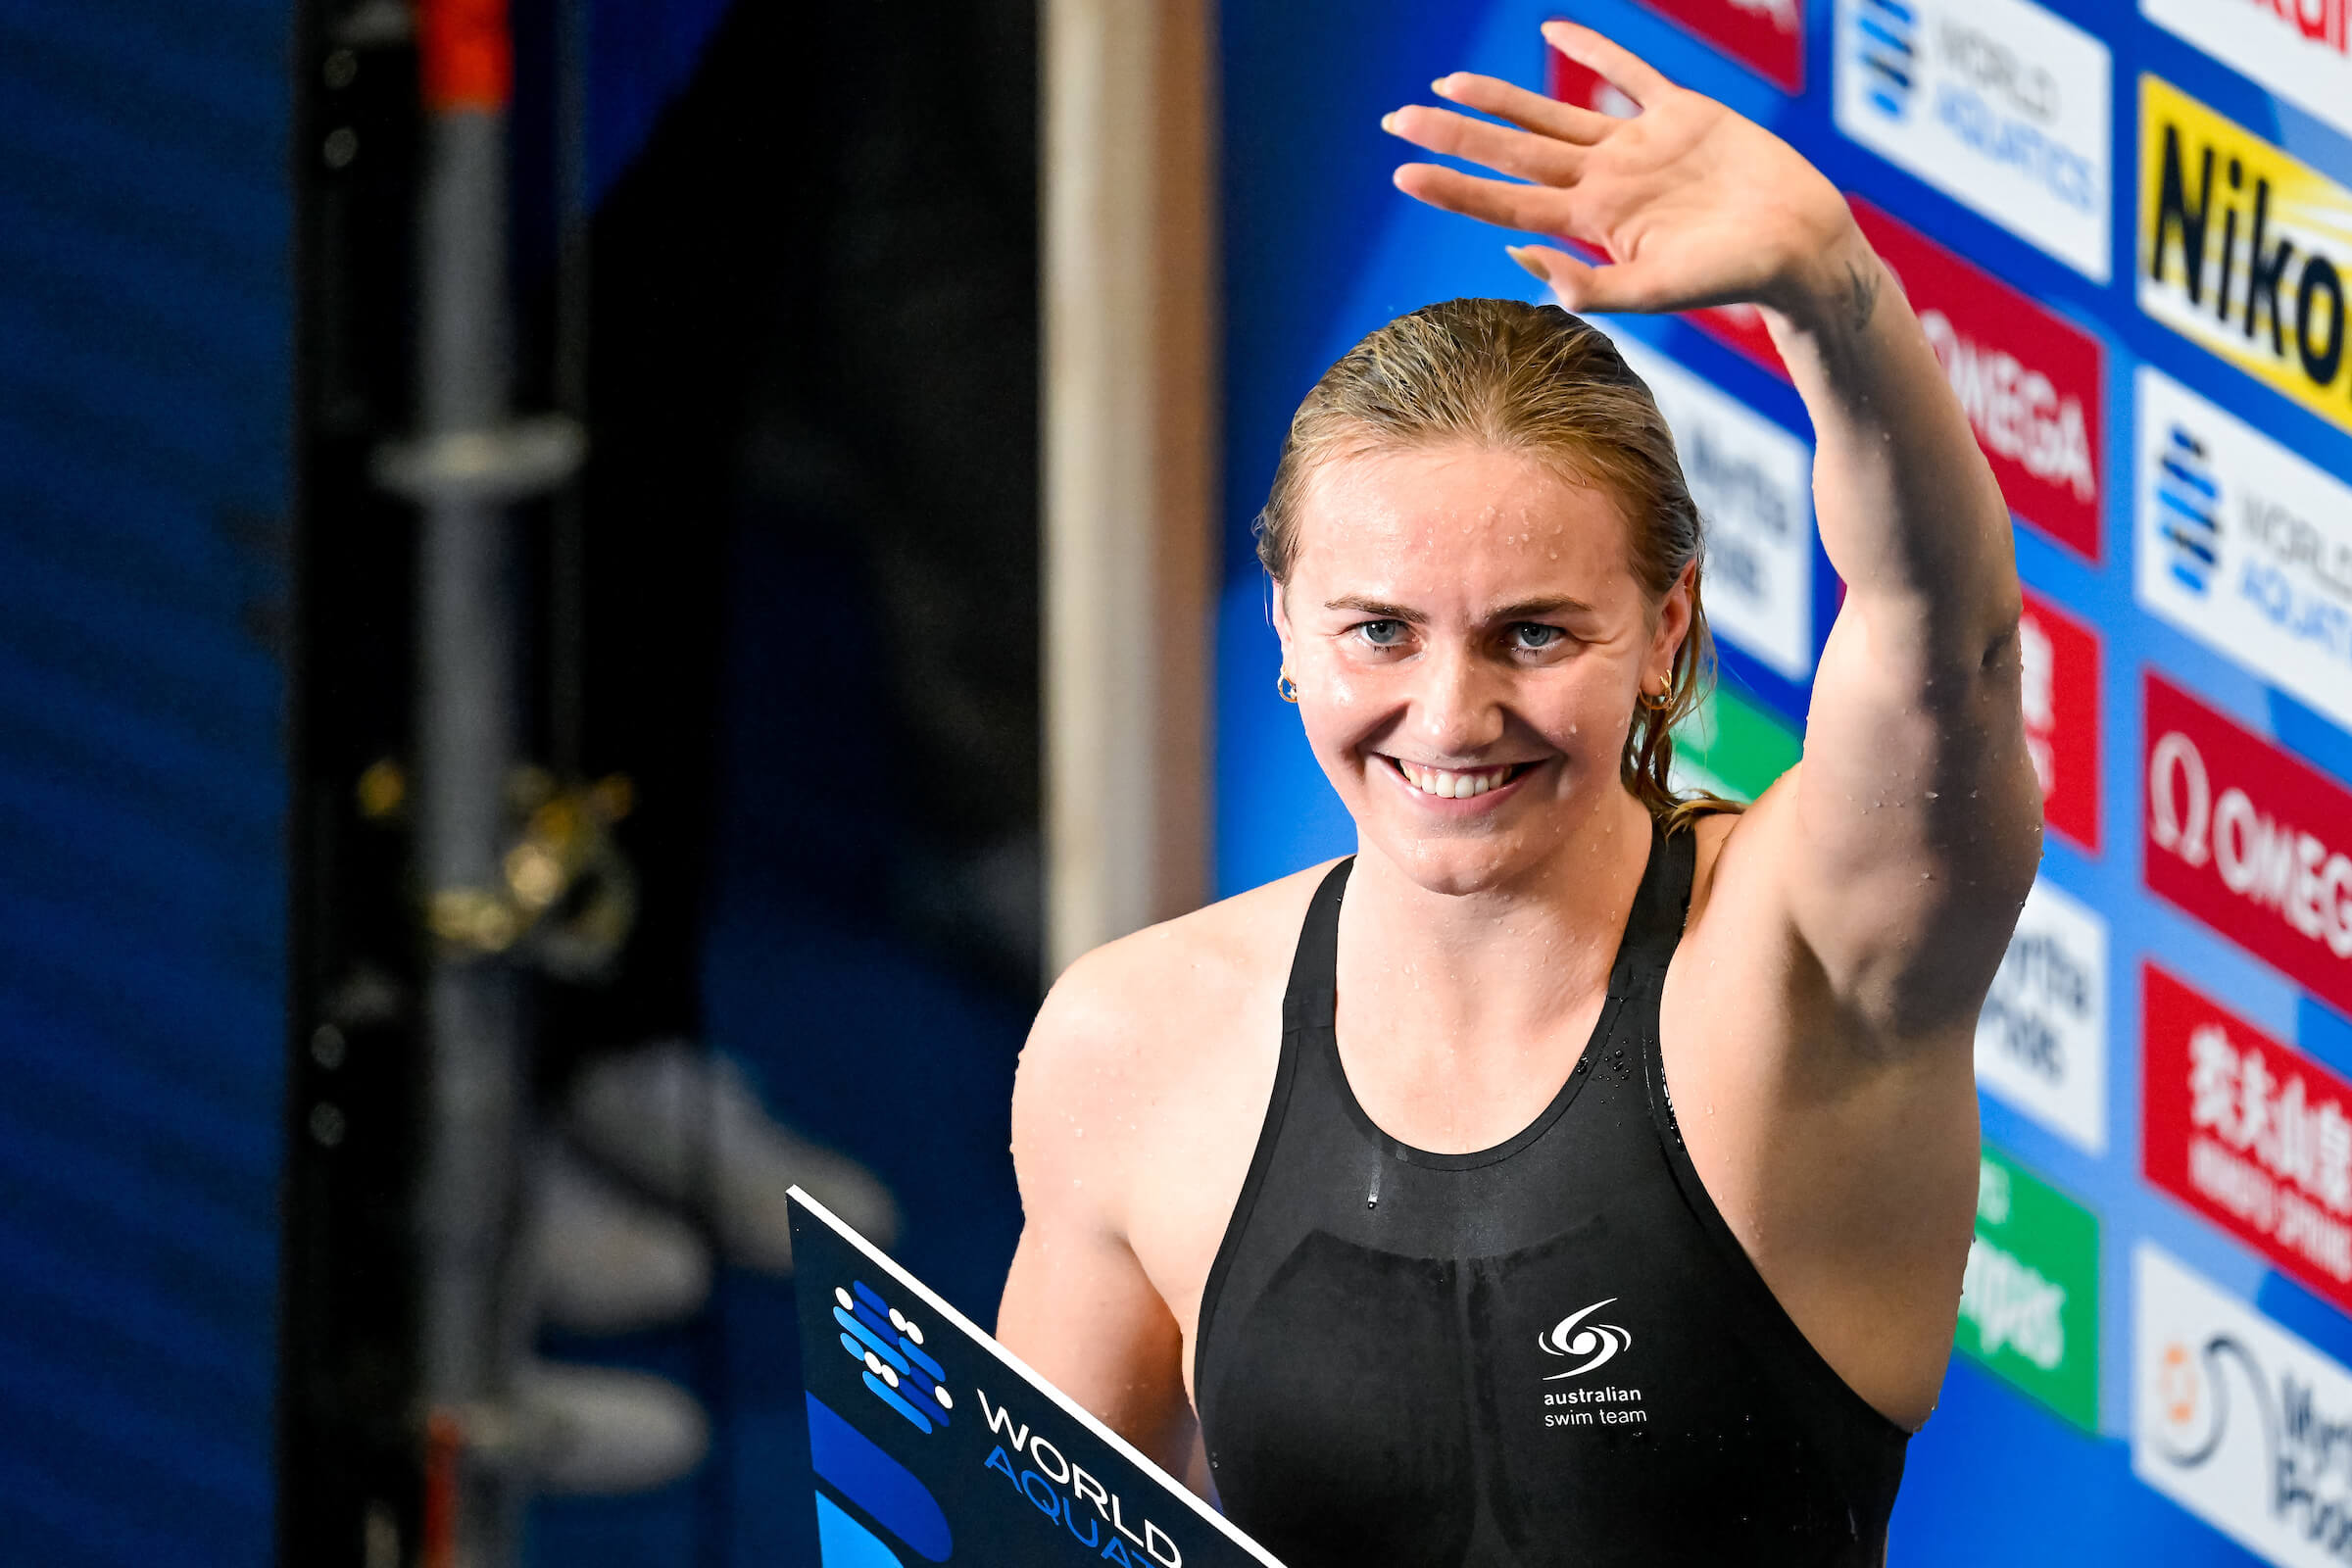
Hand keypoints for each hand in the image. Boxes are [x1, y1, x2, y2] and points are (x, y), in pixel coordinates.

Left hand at [1386, 21, 1867, 328]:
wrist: (1802, 248)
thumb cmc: (1735, 278)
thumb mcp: (1657, 292)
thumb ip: (1590, 285)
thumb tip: (1520, 256)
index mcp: (1594, 221)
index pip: (1505, 200)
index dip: (1453, 187)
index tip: (1401, 174)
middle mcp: (1605, 181)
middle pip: (1513, 152)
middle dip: (1454, 137)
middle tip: (1395, 120)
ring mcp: (1639, 146)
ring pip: (1554, 113)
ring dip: (1501, 99)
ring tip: (1448, 86)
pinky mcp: (1681, 115)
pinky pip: (1629, 72)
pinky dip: (1592, 49)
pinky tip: (1553, 31)